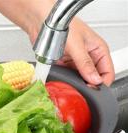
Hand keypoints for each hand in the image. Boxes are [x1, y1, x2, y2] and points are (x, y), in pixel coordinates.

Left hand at [0, 0, 114, 85]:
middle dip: (89, 86)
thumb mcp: (77, 46)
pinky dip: (66, 82)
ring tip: (71, 86)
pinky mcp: (64, 66)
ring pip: (80, 80)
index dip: (102, 83)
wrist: (43, 24)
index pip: (107, 72)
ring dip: (76, 84)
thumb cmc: (63, 26)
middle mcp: (88, 58)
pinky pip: (68, 78)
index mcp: (98, 50)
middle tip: (81, 90)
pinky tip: (63, 83)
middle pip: (93, 78)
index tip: (93, 89)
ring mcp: (76, 63)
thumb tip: (95, 79)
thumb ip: (85, 64)